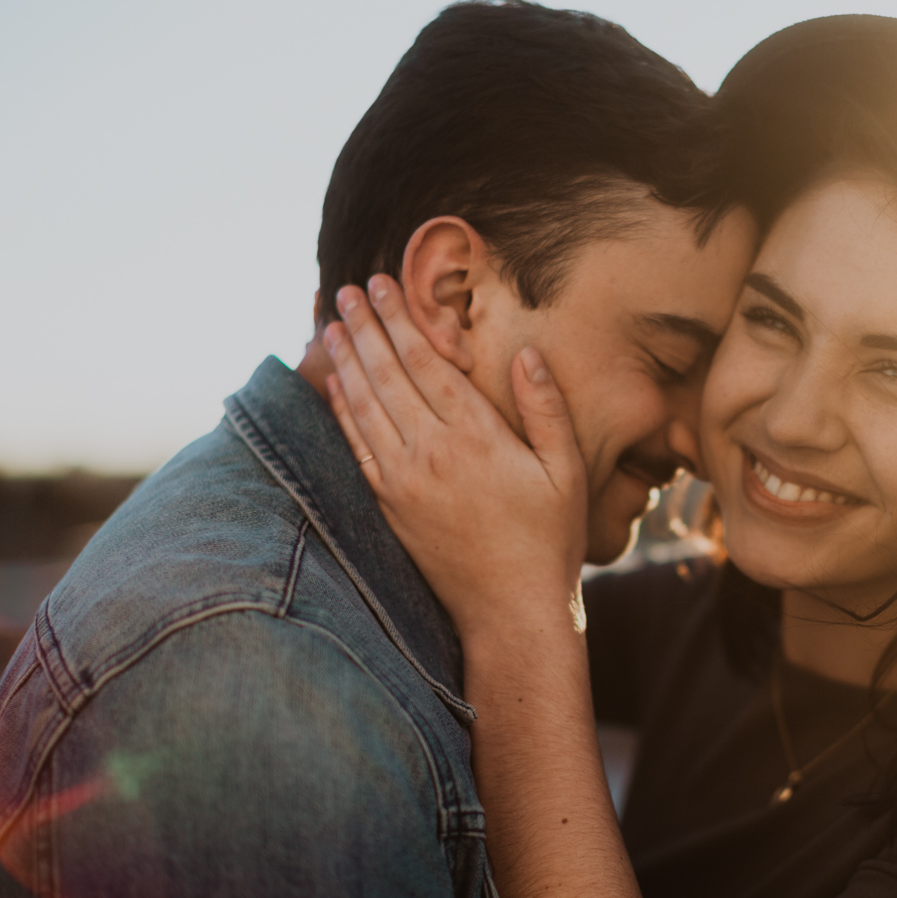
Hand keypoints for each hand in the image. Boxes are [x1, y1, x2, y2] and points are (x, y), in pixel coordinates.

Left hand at [323, 275, 588, 647]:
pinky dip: (341, 410)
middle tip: (346, 290)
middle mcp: (431, 453)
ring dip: (345, 361)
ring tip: (330, 324)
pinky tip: (335, 385)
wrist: (512, 612)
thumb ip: (547, 409)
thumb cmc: (549, 539)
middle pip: (387, 374)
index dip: (401, 319)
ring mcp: (403, 481)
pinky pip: (356, 446)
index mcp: (476, 437)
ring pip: (363, 406)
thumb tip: (527, 353)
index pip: (426, 362)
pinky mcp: (389, 506)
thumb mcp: (566, 472)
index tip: (382, 285)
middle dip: (365, 327)